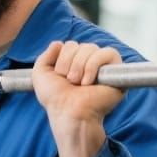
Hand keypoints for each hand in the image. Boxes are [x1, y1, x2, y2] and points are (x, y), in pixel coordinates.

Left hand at [32, 41, 125, 156]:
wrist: (68, 113)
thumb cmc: (55, 99)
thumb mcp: (41, 74)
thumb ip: (45, 56)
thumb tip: (58, 43)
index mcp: (75, 64)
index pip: (71, 45)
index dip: (62, 57)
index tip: (59, 75)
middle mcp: (90, 65)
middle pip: (81, 45)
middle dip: (70, 61)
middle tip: (69, 81)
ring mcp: (103, 68)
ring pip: (91, 47)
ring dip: (80, 65)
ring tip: (78, 83)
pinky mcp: (116, 72)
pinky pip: (108, 52)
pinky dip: (93, 65)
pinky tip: (88, 82)